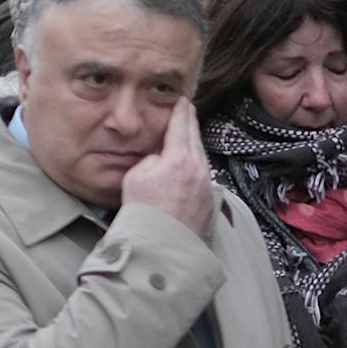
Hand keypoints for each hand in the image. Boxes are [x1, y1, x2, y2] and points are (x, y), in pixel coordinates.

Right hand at [121, 96, 215, 239]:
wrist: (161, 247)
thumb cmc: (143, 212)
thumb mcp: (137, 176)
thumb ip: (152, 159)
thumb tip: (162, 158)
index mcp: (180, 158)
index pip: (181, 126)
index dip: (181, 111)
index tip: (183, 100)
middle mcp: (199, 170)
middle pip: (196, 140)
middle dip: (191, 124)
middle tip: (188, 112)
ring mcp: (207, 187)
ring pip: (202, 159)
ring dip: (195, 146)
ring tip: (189, 138)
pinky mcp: (210, 203)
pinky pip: (204, 176)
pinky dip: (197, 166)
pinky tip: (191, 167)